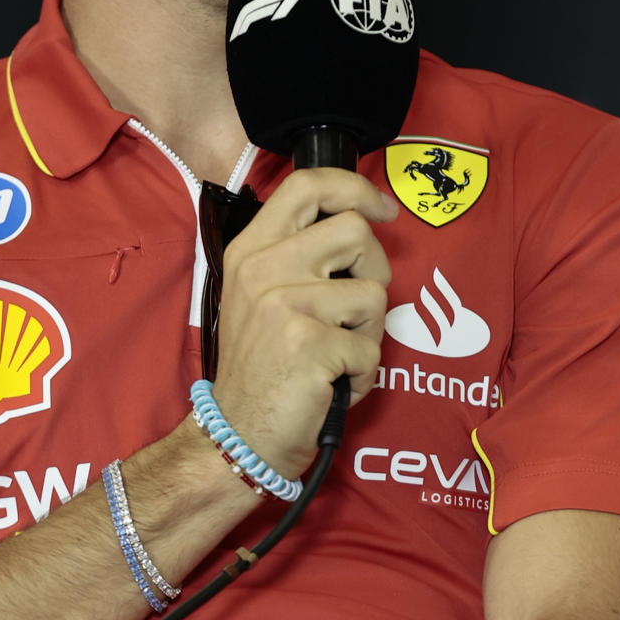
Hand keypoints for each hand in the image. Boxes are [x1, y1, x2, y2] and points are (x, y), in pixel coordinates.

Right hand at [212, 166, 397, 477]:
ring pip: (374, 294)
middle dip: (375, 270)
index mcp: (251, 249)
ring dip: (369, 331)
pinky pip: (371, 348)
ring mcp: (286, 304)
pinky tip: (333, 383)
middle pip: (356, 232)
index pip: (307, 185)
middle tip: (355, 307)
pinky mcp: (310, 344)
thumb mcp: (259, 295)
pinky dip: (363, 373)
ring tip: (336, 353)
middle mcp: (264, 268)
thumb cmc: (261, 367)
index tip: (382, 209)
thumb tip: (361, 223)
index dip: (355, 188)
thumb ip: (297, 255)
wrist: (238, 433)